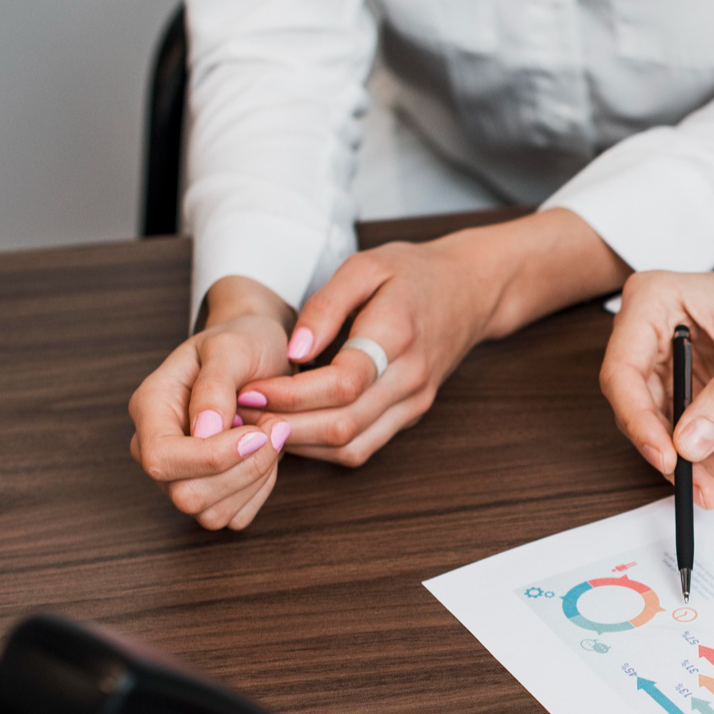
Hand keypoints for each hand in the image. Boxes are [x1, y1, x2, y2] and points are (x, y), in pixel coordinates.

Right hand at [128, 275, 295, 529]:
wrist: (260, 355)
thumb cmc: (243, 344)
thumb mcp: (231, 347)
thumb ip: (214, 386)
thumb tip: (203, 431)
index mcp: (150, 408)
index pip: (161, 459)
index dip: (212, 457)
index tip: (257, 432)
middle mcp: (156, 448)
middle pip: (187, 496)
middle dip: (244, 469)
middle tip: (277, 427)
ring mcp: (180, 475)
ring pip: (212, 514)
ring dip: (256, 479)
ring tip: (274, 435)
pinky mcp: (211, 494)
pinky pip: (234, 517)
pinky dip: (259, 491)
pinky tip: (267, 456)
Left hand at [243, 208, 628, 466]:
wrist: (473, 291)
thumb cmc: (414, 273)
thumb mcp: (366, 266)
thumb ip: (326, 306)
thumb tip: (293, 351)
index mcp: (398, 335)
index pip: (343, 383)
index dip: (290, 394)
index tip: (248, 388)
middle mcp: (411, 377)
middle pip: (343, 424)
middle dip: (284, 425)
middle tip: (240, 414)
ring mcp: (414, 401)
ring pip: (352, 446)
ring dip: (300, 444)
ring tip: (259, 425)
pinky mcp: (411, 414)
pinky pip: (364, 446)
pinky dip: (322, 447)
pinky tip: (293, 429)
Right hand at [599, 242, 713, 508]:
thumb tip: (691, 441)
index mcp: (654, 302)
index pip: (623, 369)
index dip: (637, 417)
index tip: (667, 455)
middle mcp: (652, 334)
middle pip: (638, 407)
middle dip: (669, 452)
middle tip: (698, 486)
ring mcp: (671, 366)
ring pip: (664, 429)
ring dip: (693, 465)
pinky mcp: (691, 392)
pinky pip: (690, 436)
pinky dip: (710, 461)